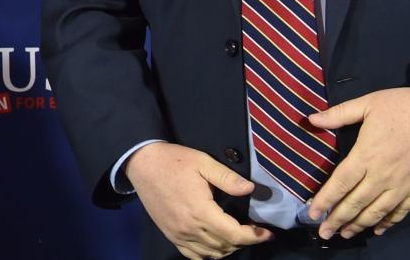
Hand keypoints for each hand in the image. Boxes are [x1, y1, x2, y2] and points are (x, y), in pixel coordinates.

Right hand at [125, 142, 271, 258]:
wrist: (142, 164)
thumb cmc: (173, 160)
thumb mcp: (202, 162)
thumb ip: (227, 178)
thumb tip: (250, 189)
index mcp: (200, 211)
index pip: (233, 234)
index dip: (254, 236)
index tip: (267, 233)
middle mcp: (189, 228)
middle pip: (224, 246)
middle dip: (244, 241)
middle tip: (254, 230)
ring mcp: (178, 234)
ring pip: (211, 254)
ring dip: (228, 248)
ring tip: (237, 236)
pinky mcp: (171, 235)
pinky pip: (193, 255)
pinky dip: (209, 254)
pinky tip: (216, 244)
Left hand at [307, 84, 409, 239]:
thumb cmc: (404, 106)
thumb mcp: (368, 103)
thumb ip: (339, 114)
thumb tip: (311, 119)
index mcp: (367, 155)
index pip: (341, 183)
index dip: (326, 200)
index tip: (312, 212)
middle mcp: (382, 175)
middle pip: (356, 203)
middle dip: (337, 219)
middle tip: (323, 232)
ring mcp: (402, 185)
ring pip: (377, 211)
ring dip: (359, 225)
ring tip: (345, 234)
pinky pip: (401, 211)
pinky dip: (389, 222)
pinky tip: (378, 229)